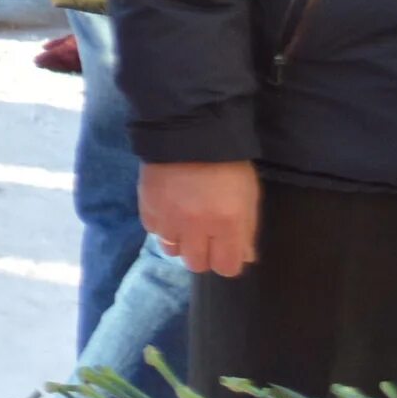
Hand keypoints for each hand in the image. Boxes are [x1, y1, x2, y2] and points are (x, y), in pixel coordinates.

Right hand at [140, 159, 260, 276]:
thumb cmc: (227, 163)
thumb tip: (244, 256)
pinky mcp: (147, 206)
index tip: (225, 249)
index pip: (226, 267)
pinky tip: (168, 210)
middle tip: (204, 236)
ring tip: (183, 223)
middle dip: (202, 254)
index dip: (227, 261)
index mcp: (227, 223)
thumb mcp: (248, 194)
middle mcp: (196, 226)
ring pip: (172, 250)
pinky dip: (161, 225)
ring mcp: (169, 217)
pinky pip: (153, 230)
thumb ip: (246, 229)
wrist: (188, 130)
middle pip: (196, 264)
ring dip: (179, 240)